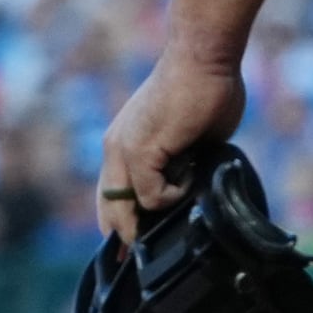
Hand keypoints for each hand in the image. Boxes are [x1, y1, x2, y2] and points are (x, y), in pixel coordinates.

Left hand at [98, 55, 244, 243]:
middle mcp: (115, 149)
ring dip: (158, 210)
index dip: (117, 226)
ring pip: (125, 207)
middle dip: (125, 236)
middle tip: (142, 254)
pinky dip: (173, 193)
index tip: (128, 250)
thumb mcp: (187, 139)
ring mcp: (124, 150)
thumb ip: (179, 165)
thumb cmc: (203, 92)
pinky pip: (151, 194)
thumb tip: (188, 190)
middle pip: (109, 209)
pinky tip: (190, 170)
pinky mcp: (140, 150)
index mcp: (122, 146)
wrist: (203, 58)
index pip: (109, 197)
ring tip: (187, 180)